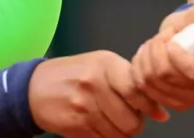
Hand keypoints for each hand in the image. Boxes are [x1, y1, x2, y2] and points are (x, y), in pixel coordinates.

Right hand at [29, 51, 168, 137]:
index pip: (137, 90)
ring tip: (110, 120)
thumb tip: (159, 110)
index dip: (150, 106)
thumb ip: (128, 81)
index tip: (156, 112)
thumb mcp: (100, 64)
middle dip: (134, 123)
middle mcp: (94, 84)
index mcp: (105, 65)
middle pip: (132, 120)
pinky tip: (98, 125)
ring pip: (119, 134)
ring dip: (120, 132)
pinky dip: (105, 137)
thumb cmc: (74, 74)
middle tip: (127, 116)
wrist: (34, 87)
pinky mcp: (75, 125)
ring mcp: (83, 106)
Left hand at [131, 0, 193, 111]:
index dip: (176, 57)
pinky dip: (141, 74)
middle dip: (156, 53)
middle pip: (170, 77)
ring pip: (155, 84)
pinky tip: (145, 59)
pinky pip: (149, 93)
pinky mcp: (180, 104)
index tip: (170, 41)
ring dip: (145, 61)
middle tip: (159, 37)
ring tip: (151, 45)